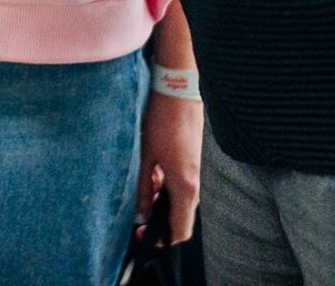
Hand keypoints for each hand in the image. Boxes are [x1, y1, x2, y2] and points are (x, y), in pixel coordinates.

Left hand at [137, 84, 201, 244]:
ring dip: (162, 202)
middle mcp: (195, 184)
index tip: (144, 238)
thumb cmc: (161, 122)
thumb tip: (141, 213)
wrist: (178, 93)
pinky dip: (167, 188)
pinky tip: (152, 173)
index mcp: (184, 186)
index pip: (180, 230)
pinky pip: (181, 187)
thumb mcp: (146, 156)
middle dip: (160, 221)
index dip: (162, 240)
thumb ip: (144, 188)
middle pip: (181, 218)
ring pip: (180, 201)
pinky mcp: (193, 164)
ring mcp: (196, 174)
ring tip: (145, 186)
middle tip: (138, 216)